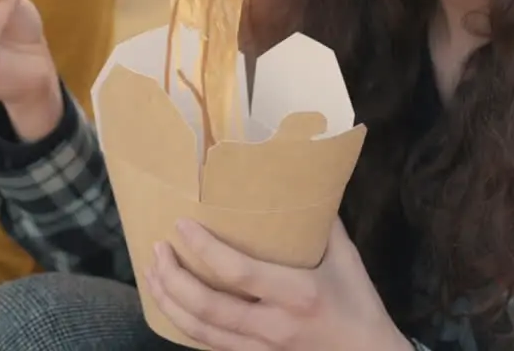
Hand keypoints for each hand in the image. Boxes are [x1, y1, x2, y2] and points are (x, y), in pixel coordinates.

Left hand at [147, 218, 411, 350]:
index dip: (203, 249)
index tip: (181, 225)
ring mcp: (261, 348)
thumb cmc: (360, 307)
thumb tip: (303, 180)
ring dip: (169, 301)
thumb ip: (322, 223)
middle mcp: (274, 325)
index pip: (237, 272)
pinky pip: (209, 343)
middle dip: (173, 277)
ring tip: (153, 273)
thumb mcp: (347, 261)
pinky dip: (183, 324)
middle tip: (158, 248)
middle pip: (207, 306)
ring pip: (200, 329)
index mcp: (297, 294)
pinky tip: (171, 304)